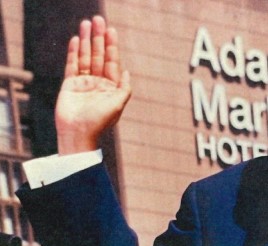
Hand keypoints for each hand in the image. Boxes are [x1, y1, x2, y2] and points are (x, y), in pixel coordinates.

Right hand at [56, 16, 131, 153]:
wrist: (78, 134)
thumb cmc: (99, 122)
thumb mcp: (117, 105)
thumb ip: (124, 88)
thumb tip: (127, 72)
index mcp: (111, 88)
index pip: (112, 62)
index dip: (111, 46)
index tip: (111, 30)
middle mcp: (98, 84)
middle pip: (98, 56)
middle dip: (98, 38)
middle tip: (98, 20)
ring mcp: (83, 83)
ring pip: (85, 57)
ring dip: (85, 40)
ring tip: (86, 24)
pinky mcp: (69, 85)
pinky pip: (71, 65)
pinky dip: (73, 52)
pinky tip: (75, 40)